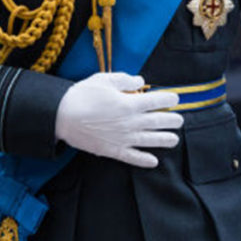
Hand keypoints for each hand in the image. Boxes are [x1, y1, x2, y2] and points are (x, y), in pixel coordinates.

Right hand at [55, 72, 182, 167]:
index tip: (175, 98)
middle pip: (158, 121)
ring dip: (164, 140)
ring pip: (149, 140)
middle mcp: (130, 122)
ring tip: (175, 139)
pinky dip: (143, 160)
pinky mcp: (112, 150)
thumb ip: (126, 80)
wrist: (60, 115)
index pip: (157, 101)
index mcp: (130, 104)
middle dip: (172, 121)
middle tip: (179, 120)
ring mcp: (122, 138)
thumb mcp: (105, 79)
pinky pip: (131, 157)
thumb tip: (141, 82)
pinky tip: (154, 161)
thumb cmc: (83, 95)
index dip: (169, 99)